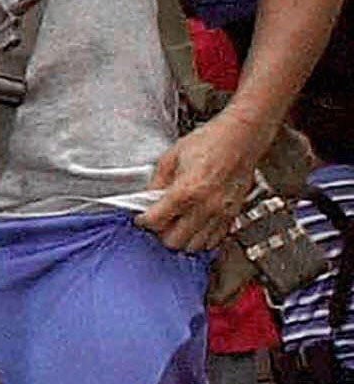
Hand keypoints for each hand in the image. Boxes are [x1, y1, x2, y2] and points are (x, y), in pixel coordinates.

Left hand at [137, 109, 267, 252]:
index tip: (142, 218)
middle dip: (161, 233)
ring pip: (195, 246)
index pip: (156, 221)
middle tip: (158, 221)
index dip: (144, 221)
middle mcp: (206, 206)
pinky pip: (215, 240)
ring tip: (175, 224)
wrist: (241, 137)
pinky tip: (194, 226)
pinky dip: (201, 239)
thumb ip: (156, 182)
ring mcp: (221, 213)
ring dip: (181, 239)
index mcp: (187, 190)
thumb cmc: (211, 141)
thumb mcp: (171, 157)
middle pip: (174, 241)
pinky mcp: (233, 214)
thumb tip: (146, 199)